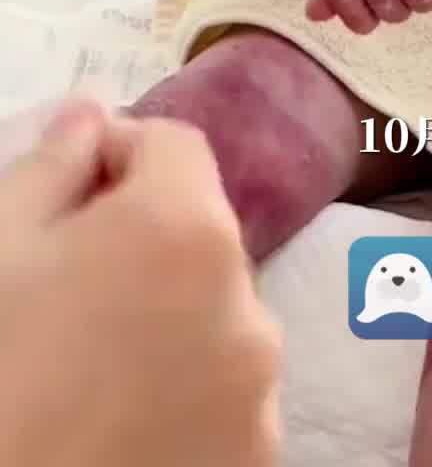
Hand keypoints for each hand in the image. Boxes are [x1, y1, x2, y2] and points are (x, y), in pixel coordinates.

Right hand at [0, 98, 281, 466]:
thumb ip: (53, 166)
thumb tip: (91, 116)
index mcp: (185, 229)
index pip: (174, 145)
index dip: (116, 159)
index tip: (70, 204)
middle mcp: (248, 300)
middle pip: (202, 234)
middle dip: (147, 244)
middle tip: (72, 295)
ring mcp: (261, 390)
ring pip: (221, 316)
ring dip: (174, 320)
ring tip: (95, 368)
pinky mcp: (257, 457)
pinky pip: (231, 394)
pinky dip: (193, 394)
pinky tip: (124, 421)